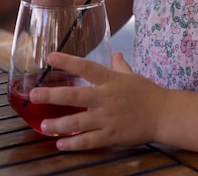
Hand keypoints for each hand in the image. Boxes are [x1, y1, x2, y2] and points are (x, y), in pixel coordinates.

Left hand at [29, 51, 166, 150]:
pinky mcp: (112, 135)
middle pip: (75, 95)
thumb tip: (115, 54)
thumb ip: (120, 66)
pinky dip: (73, 143)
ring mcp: (108, 118)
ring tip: (43, 123)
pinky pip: (89, 140)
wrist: (163, 114)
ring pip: (78, 121)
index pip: (86, 67)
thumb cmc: (147, 93)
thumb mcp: (132, 76)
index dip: (68, 62)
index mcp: (111, 80)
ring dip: (58, 123)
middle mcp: (106, 97)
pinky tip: (60, 143)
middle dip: (52, 95)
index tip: (50, 58)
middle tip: (34, 94)